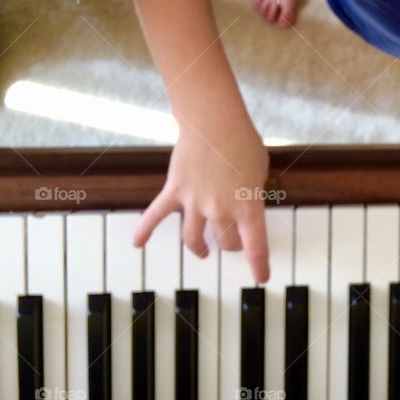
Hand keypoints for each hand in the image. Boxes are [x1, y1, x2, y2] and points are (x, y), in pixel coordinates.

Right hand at [133, 122, 270, 282]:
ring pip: (193, 238)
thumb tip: (245, 202)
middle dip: (230, 245)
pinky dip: (145, 231)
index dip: (259, 264)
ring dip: (199, 248)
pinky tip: (137, 245)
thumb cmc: (243, 141)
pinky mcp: (174, 191)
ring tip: (204, 252)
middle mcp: (220, 209)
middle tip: (234, 244)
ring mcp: (194, 203)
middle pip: (224, 241)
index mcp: (247, 205)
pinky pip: (156, 216)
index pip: (256, 244)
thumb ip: (253, 191)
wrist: (215, 122)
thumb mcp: (260, 170)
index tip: (261, 277)